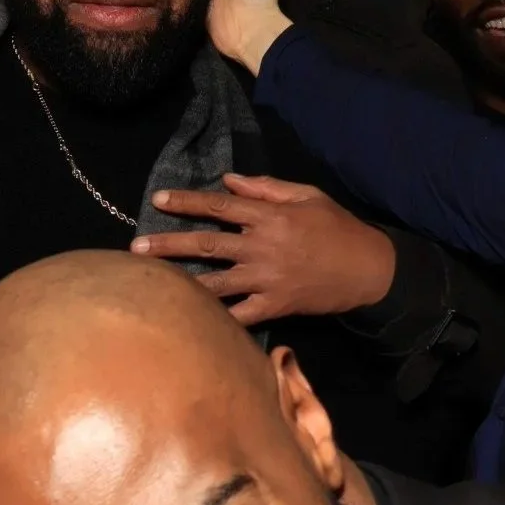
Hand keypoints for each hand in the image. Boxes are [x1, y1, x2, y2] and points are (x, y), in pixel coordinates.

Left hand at [131, 173, 397, 323]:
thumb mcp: (307, 196)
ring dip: (181, 283)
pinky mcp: (274, 306)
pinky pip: (239, 316)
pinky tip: (189, 324)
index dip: (186, 201)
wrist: (369, 270)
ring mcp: (266, 279)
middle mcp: (262, 247)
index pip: (218, 206)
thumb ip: (265, 188)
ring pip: (214, 282)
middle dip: (168, 245)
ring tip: (151, 286)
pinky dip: (215, 321)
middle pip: (206, 243)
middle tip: (135, 248)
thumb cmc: (337, 228)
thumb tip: (227, 180)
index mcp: (268, 217)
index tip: (158, 200)